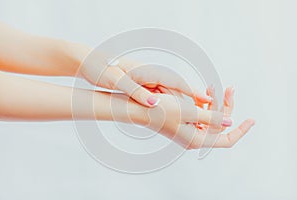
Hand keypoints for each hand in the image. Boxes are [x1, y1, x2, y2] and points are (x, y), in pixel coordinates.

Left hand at [79, 54, 211, 107]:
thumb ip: (137, 92)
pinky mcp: (142, 83)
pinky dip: (168, 102)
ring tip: (195, 114)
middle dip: (191, 100)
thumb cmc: (101, 70)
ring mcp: (146, 79)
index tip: (207, 100)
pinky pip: (160, 93)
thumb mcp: (118, 81)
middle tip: (207, 111)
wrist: (89, 63)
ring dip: (181, 103)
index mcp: (147, 72)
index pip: (175, 82)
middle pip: (176, 89)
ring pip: (169, 93)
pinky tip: (172, 109)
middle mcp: (150, 74)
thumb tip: (155, 104)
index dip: (192, 92)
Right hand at [110, 89, 239, 148]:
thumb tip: (230, 122)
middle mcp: (194, 137)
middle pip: (219, 125)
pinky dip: (205, 105)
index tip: (251, 120)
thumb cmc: (159, 111)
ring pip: (211, 119)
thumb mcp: (188, 112)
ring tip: (214, 88)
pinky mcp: (185, 123)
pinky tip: (206, 94)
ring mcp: (190, 130)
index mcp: (197, 139)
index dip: (241, 130)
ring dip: (215, 104)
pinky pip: (202, 115)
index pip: (227, 139)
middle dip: (226, 107)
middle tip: (229, 90)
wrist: (139, 108)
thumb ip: (211, 118)